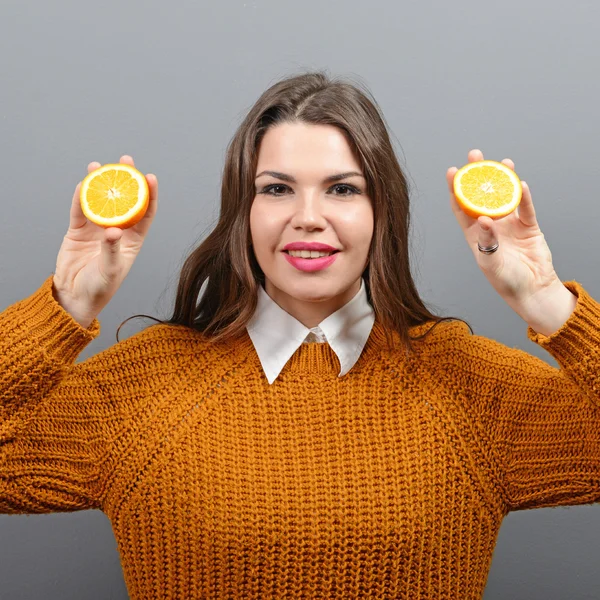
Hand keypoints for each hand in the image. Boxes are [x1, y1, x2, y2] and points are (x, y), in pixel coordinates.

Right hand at [52, 155, 157, 327]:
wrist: (75, 297)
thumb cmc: (99, 288)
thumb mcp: (110, 271)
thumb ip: (111, 250)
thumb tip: (113, 230)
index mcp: (133, 240)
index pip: (145, 213)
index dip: (149, 194)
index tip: (150, 177)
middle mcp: (117, 230)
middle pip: (124, 200)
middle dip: (125, 180)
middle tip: (125, 160)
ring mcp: (97, 229)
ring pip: (100, 200)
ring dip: (100, 182)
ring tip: (99, 165)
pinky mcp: (78, 231)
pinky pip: (80, 210)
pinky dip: (80, 197)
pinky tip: (82, 182)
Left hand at [446, 149, 558, 314]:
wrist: (532, 290)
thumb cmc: (505, 281)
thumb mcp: (490, 262)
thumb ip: (487, 241)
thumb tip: (483, 219)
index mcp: (474, 233)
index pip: (461, 206)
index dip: (456, 189)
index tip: (452, 171)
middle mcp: (490, 225)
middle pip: (482, 195)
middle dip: (478, 175)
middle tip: (475, 155)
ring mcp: (510, 224)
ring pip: (505, 196)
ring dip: (503, 179)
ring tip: (501, 162)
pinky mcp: (529, 226)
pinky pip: (526, 208)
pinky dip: (523, 196)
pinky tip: (521, 183)